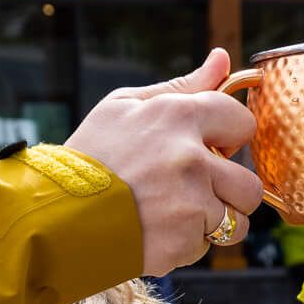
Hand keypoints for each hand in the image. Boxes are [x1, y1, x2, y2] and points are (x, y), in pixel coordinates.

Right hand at [64, 49, 262, 274]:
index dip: (228, 137)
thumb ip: (182, 86)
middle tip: (195, 190)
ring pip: (237, 220)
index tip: (208, 147)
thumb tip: (222, 58)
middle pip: (248, 182)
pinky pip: (207, 245)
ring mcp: (190, 201)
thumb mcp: (125, 106)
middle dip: (229, 190)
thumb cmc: (89, 157)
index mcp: (178, 115)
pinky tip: (157, 231)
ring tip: (177, 214)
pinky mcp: (183, 239)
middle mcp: (191, 157)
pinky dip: (187, 243)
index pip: (241, 122)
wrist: (54, 214)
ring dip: (214, 221)